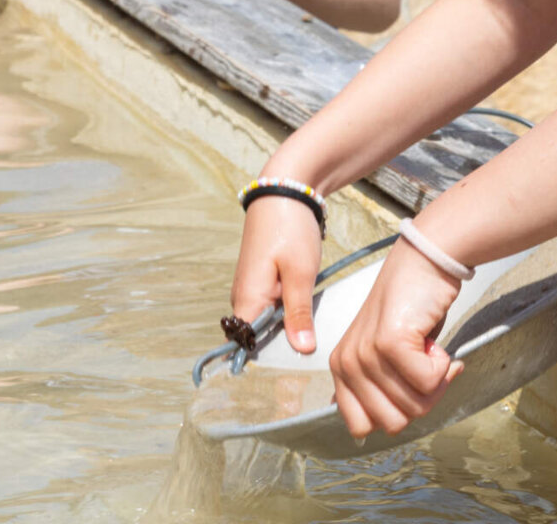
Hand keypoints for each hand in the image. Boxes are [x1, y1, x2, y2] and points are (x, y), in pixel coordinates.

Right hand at [230, 194, 326, 354]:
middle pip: (259, 336)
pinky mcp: (261, 279)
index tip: (296, 366)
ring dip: (289, 323)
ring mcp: (251, 288)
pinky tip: (306, 303)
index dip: (270, 359)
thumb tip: (302, 350)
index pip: (248, 346)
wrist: (284, 191)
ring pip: (268, 320)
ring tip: (312, 323)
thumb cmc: (290, 229)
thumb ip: (299, 314)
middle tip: (313, 345)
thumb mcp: (301, 273)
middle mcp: (243, 298)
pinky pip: (272, 305)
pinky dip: (289, 308)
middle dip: (284, 342)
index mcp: (247, 300)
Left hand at [326, 238, 464, 437]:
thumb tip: (384, 429)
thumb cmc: (412, 307)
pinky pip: (429, 382)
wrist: (425, 260)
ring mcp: (366, 353)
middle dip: (421, 400)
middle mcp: (347, 363)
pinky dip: (444, 365)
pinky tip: (434, 341)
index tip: (409, 385)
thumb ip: (380, 388)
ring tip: (428, 347)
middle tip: (426, 365)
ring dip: (436, 380)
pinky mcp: (390, 342)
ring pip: (414, 405)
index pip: (362, 428)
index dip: (396, 414)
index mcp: (341, 370)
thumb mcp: (386, 354)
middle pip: (393, 423)